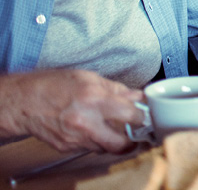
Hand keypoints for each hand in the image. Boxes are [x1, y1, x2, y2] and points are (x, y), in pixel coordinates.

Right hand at [0, 70, 143, 152]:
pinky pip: (89, 147)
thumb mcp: (88, 78)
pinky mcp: (66, 147)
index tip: (146, 115)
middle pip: (121, 143)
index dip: (143, 115)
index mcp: (94, 98)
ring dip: (113, 140)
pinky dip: (95, 140)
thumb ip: (116, 89)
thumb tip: (136, 96)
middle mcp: (85, 121)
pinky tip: (92, 129)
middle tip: (137, 133)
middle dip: (133, 140)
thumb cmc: (52, 85)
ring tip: (112, 128)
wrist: (22, 102)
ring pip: (105, 148)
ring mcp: (75, 137)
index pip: (131, 114)